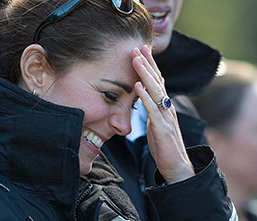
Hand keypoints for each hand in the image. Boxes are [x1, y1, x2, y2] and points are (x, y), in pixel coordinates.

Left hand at [131, 45, 194, 183]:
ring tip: (135, 59)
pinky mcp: (163, 128)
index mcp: (164, 106)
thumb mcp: (155, 123)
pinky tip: (137, 86)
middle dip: (147, 63)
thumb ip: (151, 110)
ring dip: (145, 74)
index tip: (141, 51)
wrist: (176, 166)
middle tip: (137, 47)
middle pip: (157, 81)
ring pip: (155, 91)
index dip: (150, 66)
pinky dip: (145, 97)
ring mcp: (166, 117)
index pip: (157, 81)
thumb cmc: (163, 145)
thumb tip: (142, 99)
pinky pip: (153, 110)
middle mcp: (166, 107)